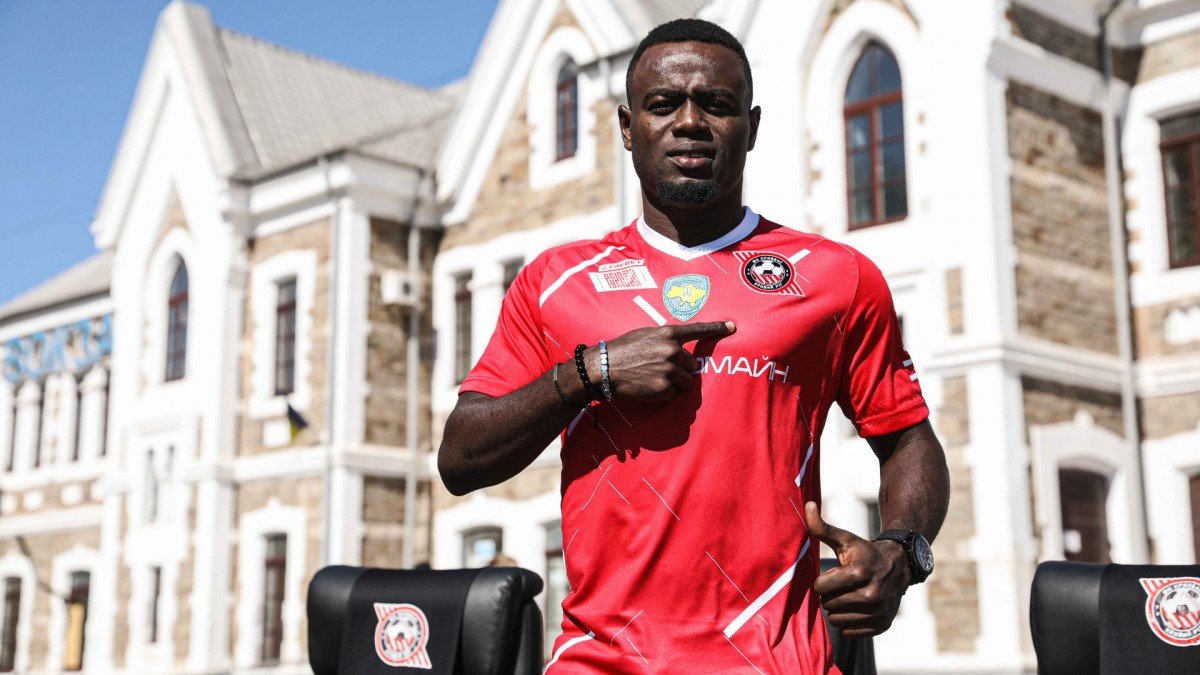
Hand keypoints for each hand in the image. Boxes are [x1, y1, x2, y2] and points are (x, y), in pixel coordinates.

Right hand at [586, 321, 734, 401]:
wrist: (605, 368)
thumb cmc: (622, 349)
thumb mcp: (645, 335)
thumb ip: (665, 340)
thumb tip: (680, 350)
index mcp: (668, 334)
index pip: (698, 330)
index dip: (717, 328)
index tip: (733, 327)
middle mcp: (672, 351)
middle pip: (691, 364)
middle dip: (680, 369)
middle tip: (659, 370)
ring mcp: (670, 370)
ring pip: (686, 381)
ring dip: (675, 383)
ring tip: (654, 379)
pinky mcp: (665, 388)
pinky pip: (675, 394)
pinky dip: (666, 393)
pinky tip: (649, 387)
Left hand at [804, 501, 908, 638]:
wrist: (898, 566)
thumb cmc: (864, 552)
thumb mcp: (845, 539)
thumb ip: (821, 527)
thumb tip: (807, 505)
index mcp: (859, 572)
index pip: (821, 588)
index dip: (823, 581)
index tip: (833, 575)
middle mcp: (872, 594)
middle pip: (829, 605)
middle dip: (831, 595)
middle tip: (842, 586)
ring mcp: (878, 612)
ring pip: (837, 621)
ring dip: (838, 609)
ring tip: (849, 595)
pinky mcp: (882, 625)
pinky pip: (850, 632)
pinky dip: (849, 622)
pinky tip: (857, 607)